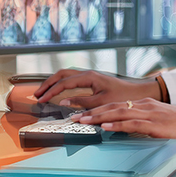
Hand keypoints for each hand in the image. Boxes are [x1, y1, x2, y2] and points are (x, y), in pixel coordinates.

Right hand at [34, 69, 159, 108]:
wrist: (138, 93)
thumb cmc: (123, 97)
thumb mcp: (102, 102)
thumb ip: (81, 103)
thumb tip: (63, 102)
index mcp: (89, 77)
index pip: (64, 82)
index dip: (50, 91)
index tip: (41, 99)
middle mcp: (88, 73)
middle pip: (62, 74)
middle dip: (48, 83)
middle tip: (37, 94)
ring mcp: (90, 76)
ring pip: (66, 75)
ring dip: (54, 83)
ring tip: (44, 92)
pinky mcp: (93, 80)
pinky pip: (72, 79)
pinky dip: (62, 84)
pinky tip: (58, 91)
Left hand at [72, 98, 175, 139]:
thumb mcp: (157, 121)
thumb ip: (141, 122)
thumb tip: (123, 128)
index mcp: (143, 104)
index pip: (115, 105)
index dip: (96, 110)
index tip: (81, 114)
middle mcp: (144, 106)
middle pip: (112, 107)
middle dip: (91, 112)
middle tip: (74, 118)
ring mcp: (149, 113)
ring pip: (118, 113)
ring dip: (98, 117)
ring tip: (83, 121)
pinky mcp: (155, 124)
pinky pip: (132, 123)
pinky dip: (117, 124)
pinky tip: (106, 126)